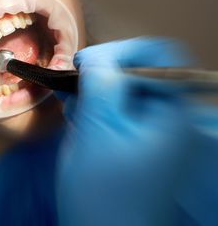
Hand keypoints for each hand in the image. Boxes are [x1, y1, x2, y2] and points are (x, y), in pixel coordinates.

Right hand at [57, 38, 197, 225]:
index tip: (86, 62)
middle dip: (101, 75)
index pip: (159, 57)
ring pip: (123, 94)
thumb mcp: (98, 128)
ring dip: (94, 94)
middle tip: (72, 87)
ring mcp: (152, 134)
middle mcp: (168, 119)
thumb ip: (101, 83)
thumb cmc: (105, 192)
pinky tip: (76, 119)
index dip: (122, 50)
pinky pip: (117, 114)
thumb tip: (95, 56)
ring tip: (71, 108)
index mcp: (172, 113)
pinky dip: (95, 110)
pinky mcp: (135, 145)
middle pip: (138, 73)